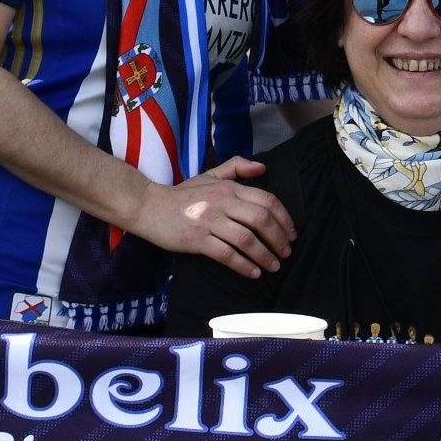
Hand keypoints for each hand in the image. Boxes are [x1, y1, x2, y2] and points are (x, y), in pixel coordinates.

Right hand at [144, 157, 294, 276]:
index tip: (292, 233)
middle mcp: (222, 202)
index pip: (267, 201)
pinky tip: (253, 273)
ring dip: (265, 256)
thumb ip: (237, 168)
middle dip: (279, 239)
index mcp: (229, 188)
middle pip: (262, 220)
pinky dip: (244, 265)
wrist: (148, 207)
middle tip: (286, 252)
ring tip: (274, 266)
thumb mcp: (209, 175)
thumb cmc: (182, 194)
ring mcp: (209, 221)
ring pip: (247, 240)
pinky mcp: (197, 240)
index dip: (285, 219)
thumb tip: (263, 168)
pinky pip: (227, 255)